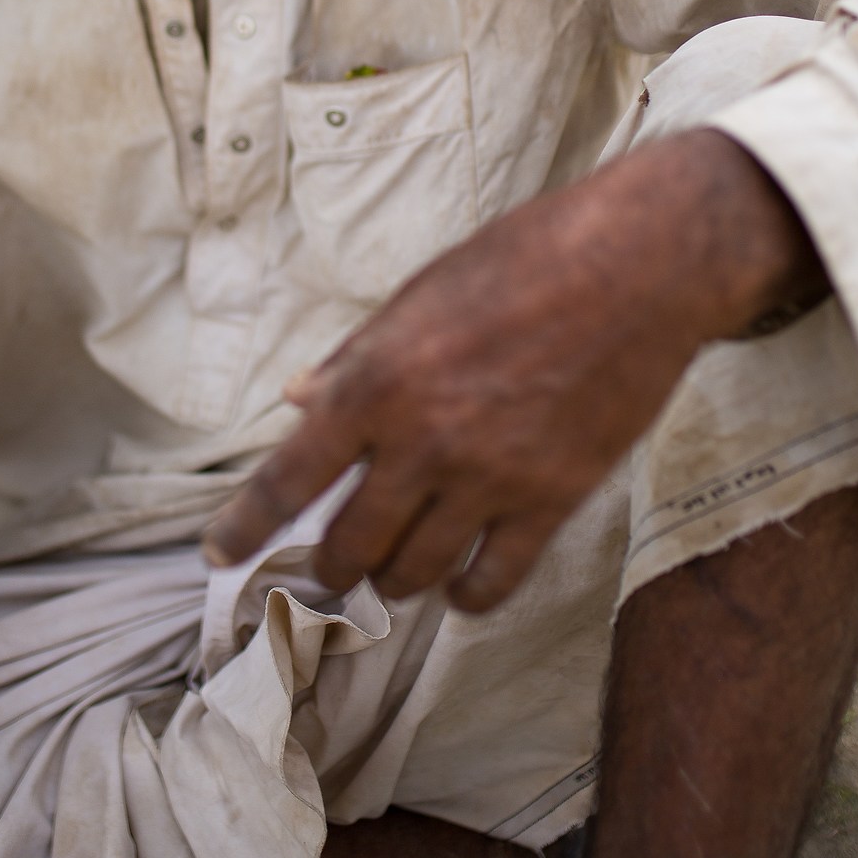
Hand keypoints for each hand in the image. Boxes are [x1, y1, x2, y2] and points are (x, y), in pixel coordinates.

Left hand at [204, 130, 824, 611]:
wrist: (639, 266)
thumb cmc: (523, 260)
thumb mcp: (419, 294)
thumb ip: (355, 358)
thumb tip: (296, 400)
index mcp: (376, 383)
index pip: (287, 479)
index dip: (243, 528)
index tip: (219, 557)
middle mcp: (422, 441)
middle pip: (347, 544)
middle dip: (327, 564)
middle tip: (326, 564)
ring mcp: (489, 479)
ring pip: (412, 572)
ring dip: (391, 582)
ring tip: (391, 573)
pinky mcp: (551, 501)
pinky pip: (491, 581)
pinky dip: (465, 597)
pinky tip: (458, 588)